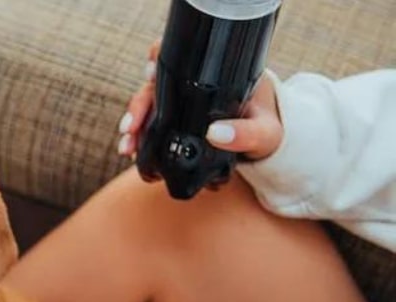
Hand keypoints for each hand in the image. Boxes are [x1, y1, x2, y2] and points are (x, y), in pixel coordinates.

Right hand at [118, 40, 283, 161]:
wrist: (267, 146)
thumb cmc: (269, 132)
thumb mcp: (264, 134)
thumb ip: (247, 134)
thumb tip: (215, 133)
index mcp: (218, 75)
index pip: (184, 56)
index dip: (161, 58)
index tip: (150, 73)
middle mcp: (196, 84)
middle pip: (157, 83)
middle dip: (139, 105)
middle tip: (131, 127)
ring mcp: (183, 102)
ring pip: (149, 104)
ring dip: (133, 124)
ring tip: (127, 146)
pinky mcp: (176, 120)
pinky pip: (151, 123)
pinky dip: (138, 135)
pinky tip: (130, 150)